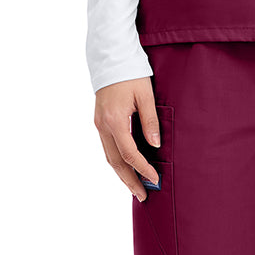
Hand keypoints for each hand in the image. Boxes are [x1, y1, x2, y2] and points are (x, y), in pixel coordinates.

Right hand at [94, 76, 161, 200]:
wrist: (111, 58)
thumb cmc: (131, 74)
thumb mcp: (146, 95)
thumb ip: (150, 121)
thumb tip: (155, 145)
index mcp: (115, 120)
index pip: (129, 154)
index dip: (142, 169)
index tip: (155, 180)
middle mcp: (103, 126)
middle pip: (115, 162)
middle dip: (129, 181)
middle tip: (143, 196)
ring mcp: (99, 124)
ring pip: (109, 156)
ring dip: (121, 174)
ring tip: (135, 188)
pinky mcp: (99, 121)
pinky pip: (107, 147)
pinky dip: (117, 161)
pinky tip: (126, 168)